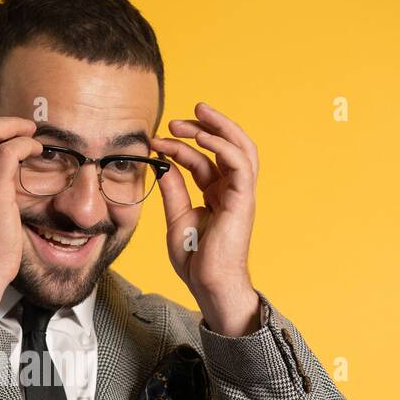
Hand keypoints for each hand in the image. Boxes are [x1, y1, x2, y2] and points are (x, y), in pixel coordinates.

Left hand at [151, 103, 260, 334]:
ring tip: (196, 114)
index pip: (202, 160)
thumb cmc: (197, 260)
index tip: (156, 140)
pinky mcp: (243, 200)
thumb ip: (173, 189)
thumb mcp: (177, 218)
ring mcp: (241, 194)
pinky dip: (223, 146)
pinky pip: (240, 164)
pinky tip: (203, 138)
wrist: (208, 285)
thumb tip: (162, 163)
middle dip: (205, 127)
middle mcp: (232, 191)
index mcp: (218, 195)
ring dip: (218, 128)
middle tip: (178, 118)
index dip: (180, 146)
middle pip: (226, 146)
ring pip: (239, 148)